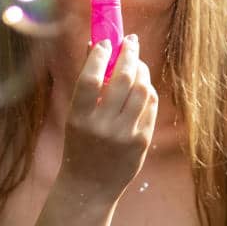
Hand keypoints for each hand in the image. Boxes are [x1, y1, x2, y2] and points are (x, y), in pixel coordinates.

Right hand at [57, 34, 157, 204]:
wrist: (90, 185)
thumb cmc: (80, 142)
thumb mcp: (76, 114)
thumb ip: (86, 80)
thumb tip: (96, 44)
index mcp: (80, 118)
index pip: (91, 79)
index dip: (99, 56)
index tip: (106, 42)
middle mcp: (103, 127)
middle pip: (122, 79)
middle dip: (128, 54)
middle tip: (130, 41)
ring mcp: (125, 135)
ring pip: (141, 89)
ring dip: (141, 69)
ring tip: (137, 61)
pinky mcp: (142, 141)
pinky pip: (150, 105)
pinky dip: (147, 89)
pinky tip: (141, 84)